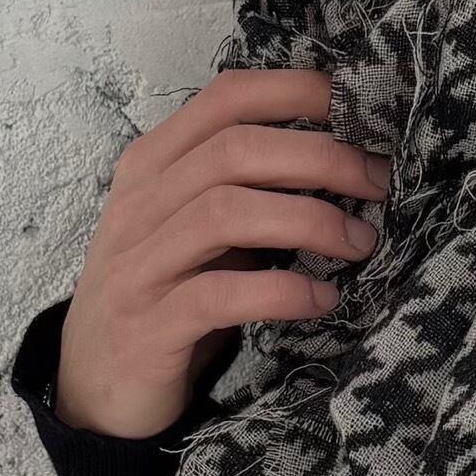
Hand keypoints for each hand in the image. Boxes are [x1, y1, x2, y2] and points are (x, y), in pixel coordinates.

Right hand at [51, 68, 388, 438]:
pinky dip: (280, 292)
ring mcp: (138, 266)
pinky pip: (217, 295)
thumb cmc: (166, 291)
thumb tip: (350, 159)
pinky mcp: (146, 329)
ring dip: (309, 220)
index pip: (226, 98)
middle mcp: (139, 204)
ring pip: (224, 213)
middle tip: (379, 183)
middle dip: (322, 157)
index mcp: (153, 164)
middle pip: (236, 150)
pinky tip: (321, 299)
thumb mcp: (199, 227)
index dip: (299, 92)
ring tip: (360, 243)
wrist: (97, 383)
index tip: (362, 111)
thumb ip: (249, 186)